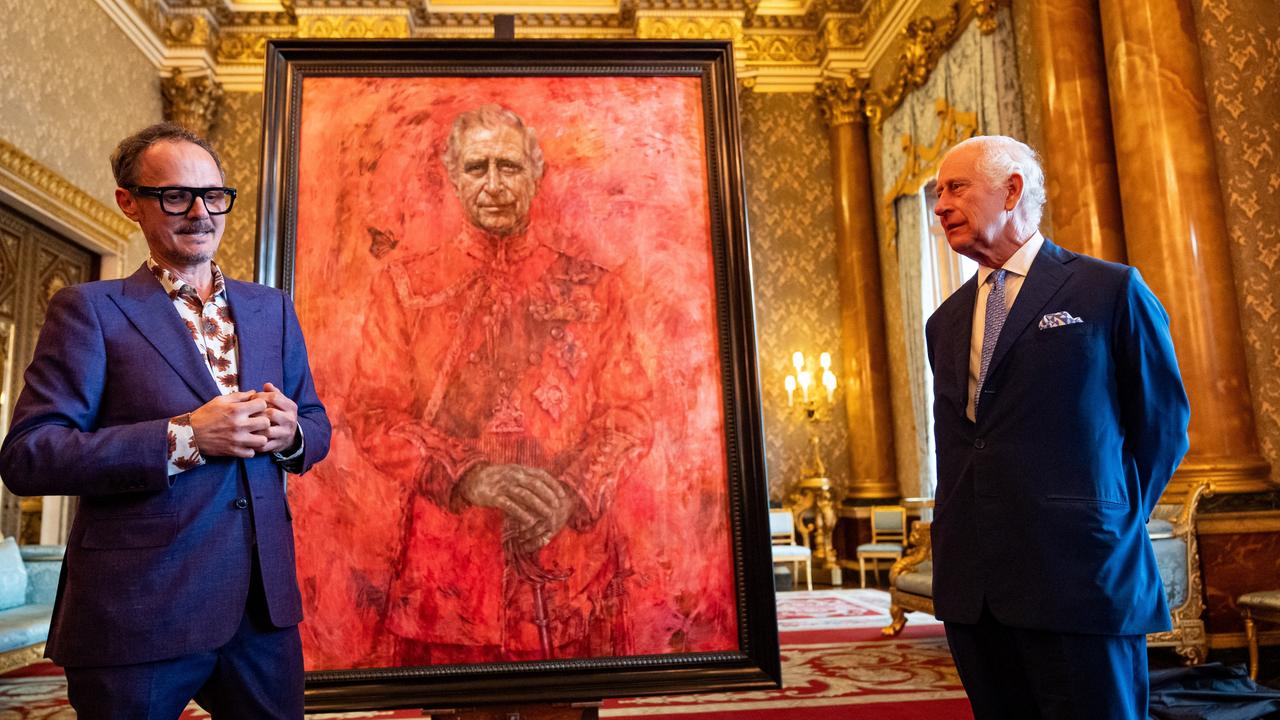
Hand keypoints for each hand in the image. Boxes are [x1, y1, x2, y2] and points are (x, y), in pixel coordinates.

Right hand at [190, 392, 269, 457]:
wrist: (190, 434)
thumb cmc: (205, 415)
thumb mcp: (220, 400)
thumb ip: (239, 396)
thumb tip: (255, 393)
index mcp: (236, 410)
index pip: (263, 404)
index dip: (262, 405)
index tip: (257, 408)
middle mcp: (239, 425)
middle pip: (266, 423)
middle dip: (264, 421)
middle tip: (258, 422)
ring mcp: (237, 440)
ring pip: (262, 441)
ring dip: (260, 437)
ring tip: (254, 434)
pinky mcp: (233, 451)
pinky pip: (252, 453)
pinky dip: (250, 449)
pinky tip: (246, 444)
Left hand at [252, 382, 299, 453]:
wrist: (290, 435)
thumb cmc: (280, 414)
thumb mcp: (281, 403)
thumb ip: (274, 393)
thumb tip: (267, 385)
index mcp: (291, 406)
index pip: (274, 397)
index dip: (260, 396)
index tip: (252, 399)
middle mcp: (290, 419)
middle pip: (271, 413)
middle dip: (256, 412)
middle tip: (246, 413)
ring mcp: (285, 433)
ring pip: (267, 430)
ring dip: (254, 428)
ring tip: (246, 425)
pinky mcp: (279, 445)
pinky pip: (264, 444)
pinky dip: (254, 441)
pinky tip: (248, 437)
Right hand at [458, 464, 576, 552]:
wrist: (471, 479)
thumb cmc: (496, 478)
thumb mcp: (512, 473)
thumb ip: (527, 478)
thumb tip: (546, 486)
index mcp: (519, 469)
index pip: (541, 475)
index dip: (553, 485)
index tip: (562, 495)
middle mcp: (513, 476)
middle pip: (535, 484)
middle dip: (548, 496)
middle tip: (558, 507)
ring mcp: (503, 485)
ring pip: (524, 495)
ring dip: (538, 505)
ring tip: (548, 516)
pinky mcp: (493, 497)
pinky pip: (510, 505)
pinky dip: (521, 513)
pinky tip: (530, 522)